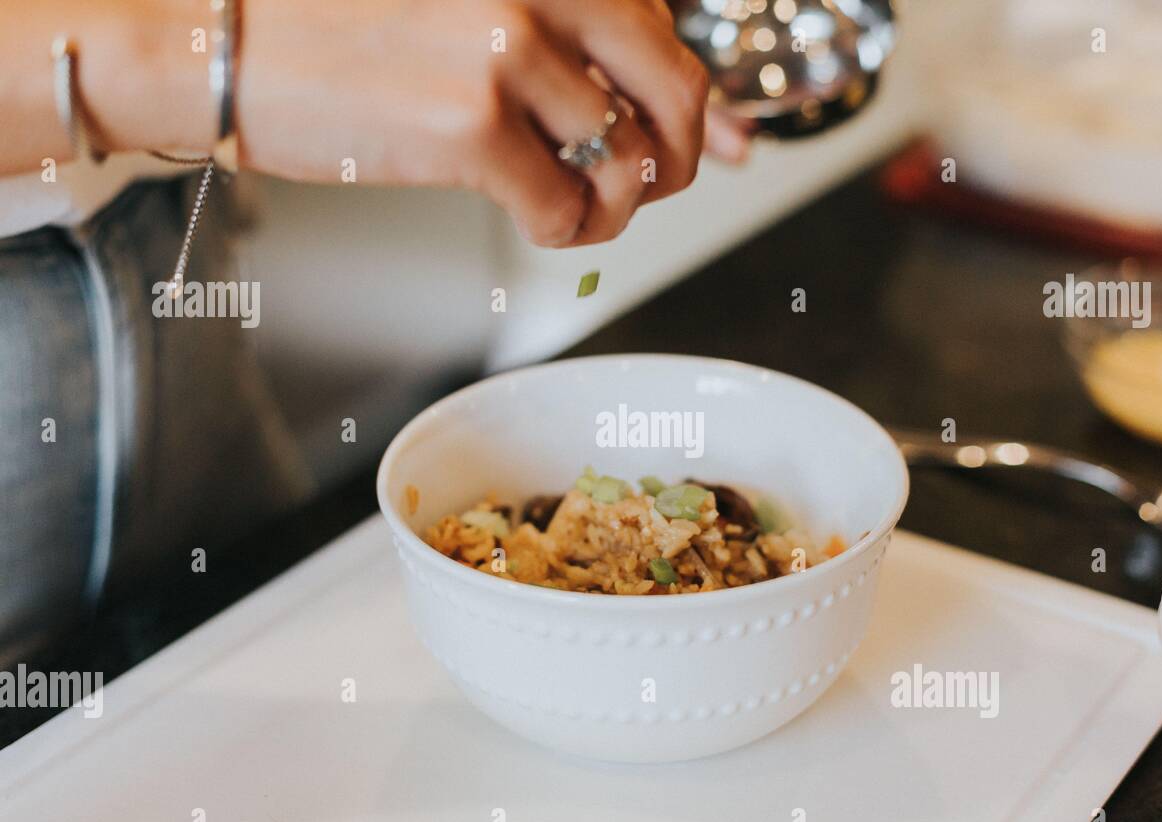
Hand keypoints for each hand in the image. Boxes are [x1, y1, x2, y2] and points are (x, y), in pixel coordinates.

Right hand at [237, 0, 709, 246]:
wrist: (226, 42)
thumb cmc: (342, 24)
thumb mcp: (477, 2)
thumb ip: (573, 38)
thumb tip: (694, 111)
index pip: (663, 24)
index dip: (692, 99)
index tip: (708, 140)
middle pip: (676, 90)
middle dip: (674, 157)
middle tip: (645, 185)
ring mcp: (510, 47)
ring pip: (630, 160)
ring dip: (615, 206)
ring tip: (576, 209)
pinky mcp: (473, 122)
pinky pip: (567, 208)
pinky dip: (564, 231)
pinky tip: (533, 219)